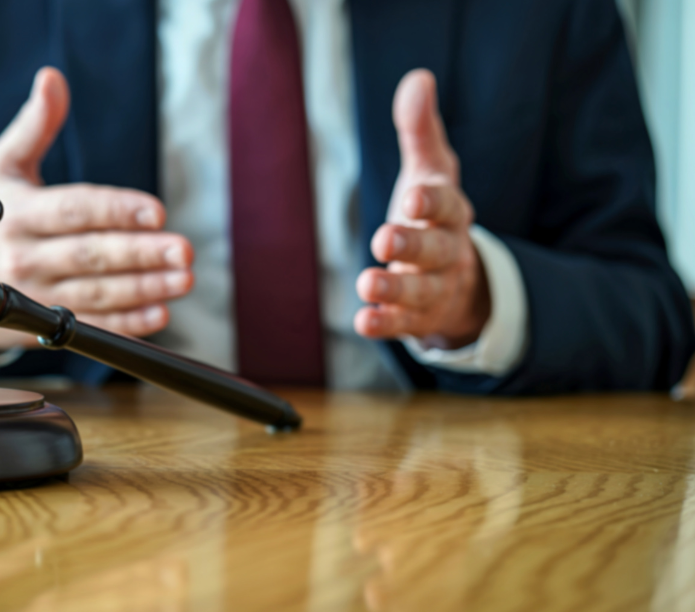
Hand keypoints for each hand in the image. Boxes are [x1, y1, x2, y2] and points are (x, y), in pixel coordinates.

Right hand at [0, 67, 193, 350]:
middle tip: (185, 250)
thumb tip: (52, 77)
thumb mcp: (2, 166)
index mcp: (19, 213)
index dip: (115, 211)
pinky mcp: (45, 327)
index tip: (157, 211)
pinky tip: (161, 313)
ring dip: (144, 288)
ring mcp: (36, 295)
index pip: (74, 210)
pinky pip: (91, 327)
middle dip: (141, 253)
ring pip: (96, 294)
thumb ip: (34, 126)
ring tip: (184, 279)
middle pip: (91, 255)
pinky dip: (127, 325)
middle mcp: (25, 256)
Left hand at [355, 70, 489, 349]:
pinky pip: (402, 323)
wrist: (458, 280)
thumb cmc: (433, 215)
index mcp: (451, 213)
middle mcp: (447, 252)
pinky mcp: (416, 318)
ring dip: (394, 287)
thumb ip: (420, 131)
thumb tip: (418, 79)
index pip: (446, 205)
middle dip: (410, 244)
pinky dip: (384, 323)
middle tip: (382, 239)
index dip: (430, 203)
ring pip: (419, 290)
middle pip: (434, 249)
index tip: (411, 197)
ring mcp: (434, 288)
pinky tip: (362, 321)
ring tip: (367, 282)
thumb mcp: (430, 171)